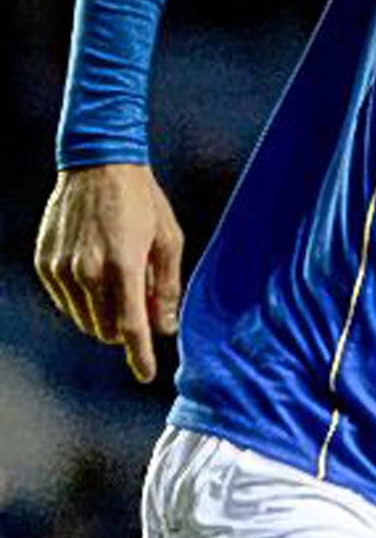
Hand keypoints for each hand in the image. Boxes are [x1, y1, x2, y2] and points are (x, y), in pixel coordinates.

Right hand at [34, 163, 183, 383]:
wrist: (99, 163)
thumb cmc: (142, 200)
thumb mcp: (168, 240)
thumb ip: (167, 288)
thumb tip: (165, 329)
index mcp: (122, 264)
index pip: (131, 326)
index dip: (140, 355)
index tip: (146, 374)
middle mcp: (87, 270)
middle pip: (106, 329)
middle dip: (126, 328)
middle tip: (139, 299)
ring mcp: (61, 268)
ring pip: (84, 319)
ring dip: (104, 315)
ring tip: (118, 280)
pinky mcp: (45, 263)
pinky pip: (65, 302)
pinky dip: (82, 300)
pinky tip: (95, 274)